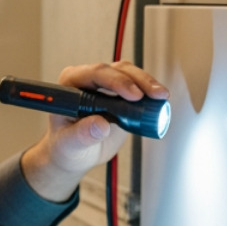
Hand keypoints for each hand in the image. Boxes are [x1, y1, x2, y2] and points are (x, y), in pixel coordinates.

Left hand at [19, 61, 168, 201]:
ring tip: (161, 96)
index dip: (116, 81)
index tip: (133, 96)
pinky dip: (149, 92)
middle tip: (154, 95)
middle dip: (138, 80)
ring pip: (129, 74)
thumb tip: (100, 125)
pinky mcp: (119, 95)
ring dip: (147, 83)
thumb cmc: (65, 148)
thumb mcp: (69, 145)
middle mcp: (87, 81)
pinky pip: (137, 85)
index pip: (95, 74)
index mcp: (70, 85)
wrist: (76, 154)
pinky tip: (160, 99)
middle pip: (116, 70)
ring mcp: (105, 86)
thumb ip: (81, 135)